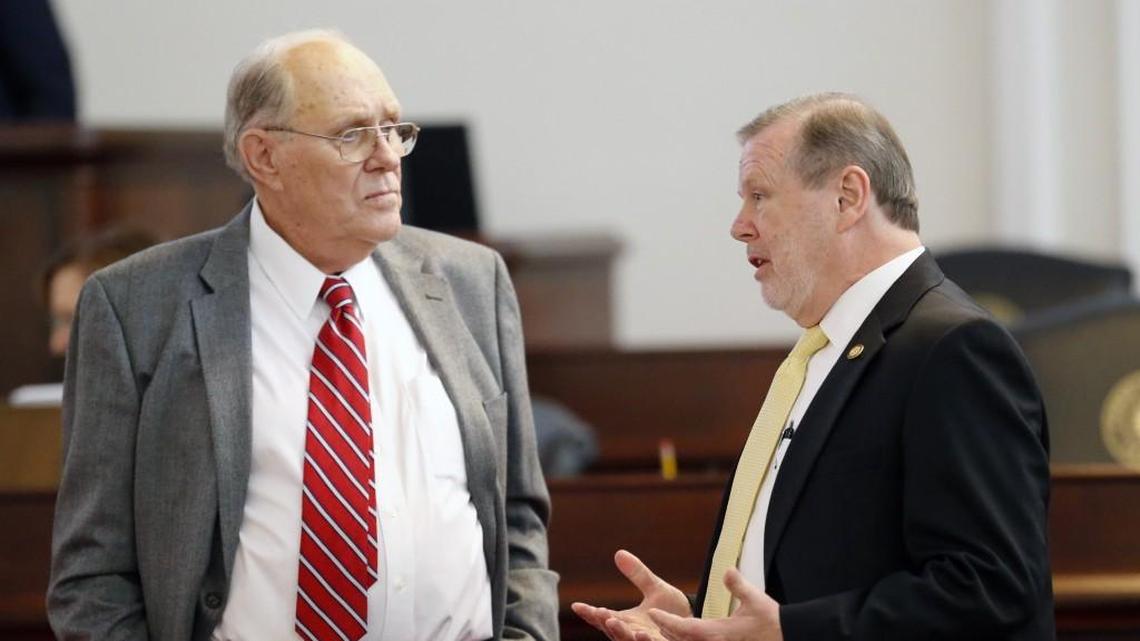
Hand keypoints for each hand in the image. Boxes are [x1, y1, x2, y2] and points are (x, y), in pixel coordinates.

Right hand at [571, 549, 691, 640]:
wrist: (697, 625)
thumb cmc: (673, 610)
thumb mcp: (655, 589)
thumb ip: (638, 574)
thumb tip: (619, 553)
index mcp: (627, 621)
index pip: (604, 617)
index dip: (590, 613)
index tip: (577, 605)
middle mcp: (633, 634)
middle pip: (613, 631)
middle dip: (603, 623)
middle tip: (598, 612)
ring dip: (619, 633)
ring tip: (612, 621)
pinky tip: (641, 634)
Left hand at [647, 568, 781, 640]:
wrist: (788, 637)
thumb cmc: (771, 622)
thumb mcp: (754, 599)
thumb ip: (737, 584)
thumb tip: (727, 569)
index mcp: (717, 633)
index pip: (684, 628)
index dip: (666, 620)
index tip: (653, 612)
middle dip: (667, 630)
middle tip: (656, 618)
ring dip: (677, 638)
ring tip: (668, 627)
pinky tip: (689, 636)